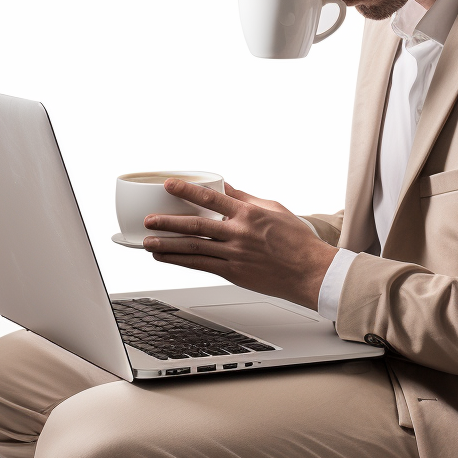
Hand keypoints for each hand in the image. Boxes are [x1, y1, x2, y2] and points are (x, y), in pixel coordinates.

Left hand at [141, 180, 337, 310]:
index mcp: (249, 213)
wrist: (311, 271)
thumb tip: (227, 188)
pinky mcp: (234, 273)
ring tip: (147, 241)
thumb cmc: (297, 242)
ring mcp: (235, 255)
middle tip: (149, 218)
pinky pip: (201, 266)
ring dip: (167, 244)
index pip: (212, 197)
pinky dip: (180, 262)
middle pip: (196, 224)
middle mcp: (239, 233)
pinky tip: (165, 258)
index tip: (169, 185)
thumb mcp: (274, 209)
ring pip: (194, 248)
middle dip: (168, 221)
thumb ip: (247, 199)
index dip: (187, 190)